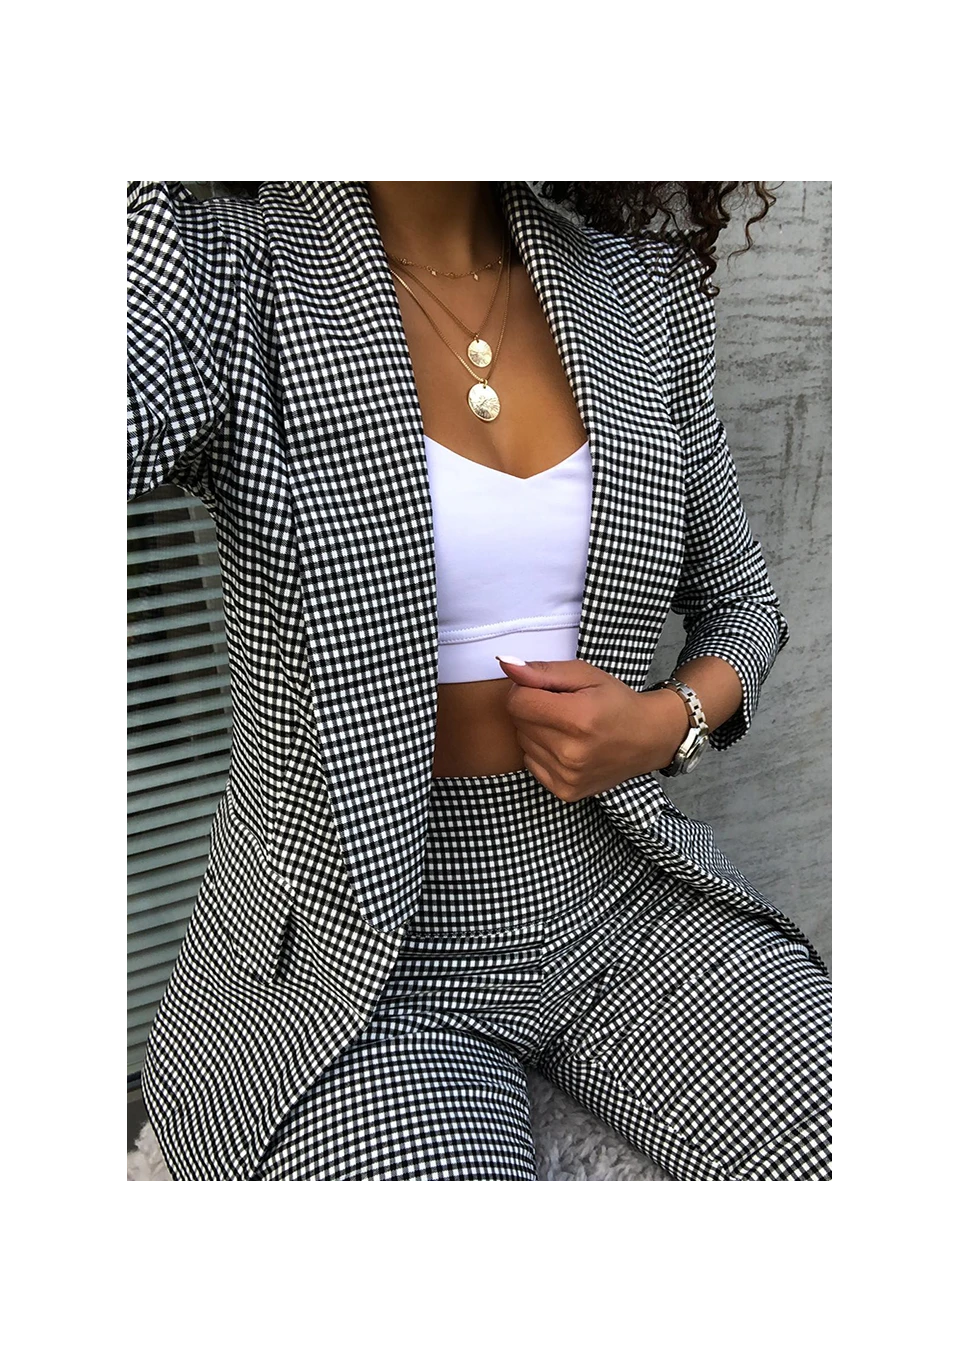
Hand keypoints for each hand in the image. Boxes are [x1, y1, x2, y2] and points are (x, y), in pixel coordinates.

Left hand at [495, 655, 689, 801]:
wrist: (648, 739)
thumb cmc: (617, 702)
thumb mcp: (585, 675)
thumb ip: (543, 671)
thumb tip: (505, 663)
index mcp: (577, 718)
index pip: (517, 701)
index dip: (526, 690)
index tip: (547, 690)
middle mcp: (571, 752)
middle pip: (519, 722)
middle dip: (534, 709)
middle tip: (563, 708)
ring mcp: (568, 776)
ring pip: (523, 743)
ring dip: (538, 731)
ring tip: (568, 728)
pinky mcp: (565, 791)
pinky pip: (531, 763)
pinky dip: (543, 752)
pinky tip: (567, 746)